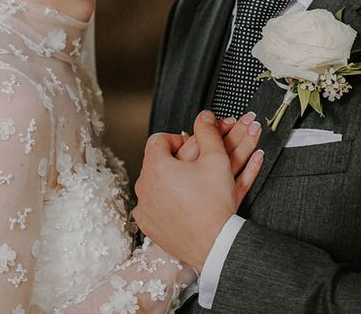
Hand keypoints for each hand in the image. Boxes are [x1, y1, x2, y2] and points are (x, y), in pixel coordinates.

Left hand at [133, 110, 263, 269]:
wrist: (216, 244)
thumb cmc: (215, 203)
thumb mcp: (217, 159)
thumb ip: (208, 131)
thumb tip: (204, 116)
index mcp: (156, 166)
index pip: (158, 139)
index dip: (177, 139)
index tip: (191, 147)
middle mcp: (144, 186)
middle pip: (155, 162)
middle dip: (175, 160)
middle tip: (195, 166)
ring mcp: (144, 208)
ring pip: (154, 184)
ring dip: (170, 180)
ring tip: (192, 185)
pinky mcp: (148, 226)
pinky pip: (153, 206)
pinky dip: (165, 202)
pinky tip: (183, 203)